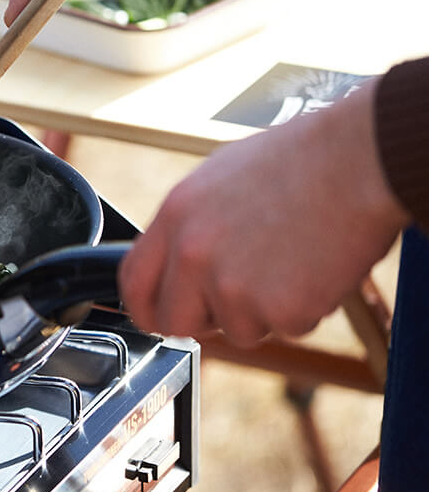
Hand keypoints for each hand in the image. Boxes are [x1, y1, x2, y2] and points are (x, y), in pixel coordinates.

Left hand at [118, 78, 409, 344]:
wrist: (359, 161)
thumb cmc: (299, 162)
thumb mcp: (217, 180)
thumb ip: (188, 226)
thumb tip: (175, 260)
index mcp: (175, 217)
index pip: (132, 283)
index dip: (146, 306)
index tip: (158, 314)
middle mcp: (194, 254)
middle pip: (174, 322)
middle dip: (203, 320)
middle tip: (238, 297)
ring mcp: (233, 285)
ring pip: (236, 329)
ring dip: (262, 311)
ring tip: (289, 261)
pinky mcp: (278, 308)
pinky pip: (285, 328)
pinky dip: (303, 309)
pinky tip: (314, 267)